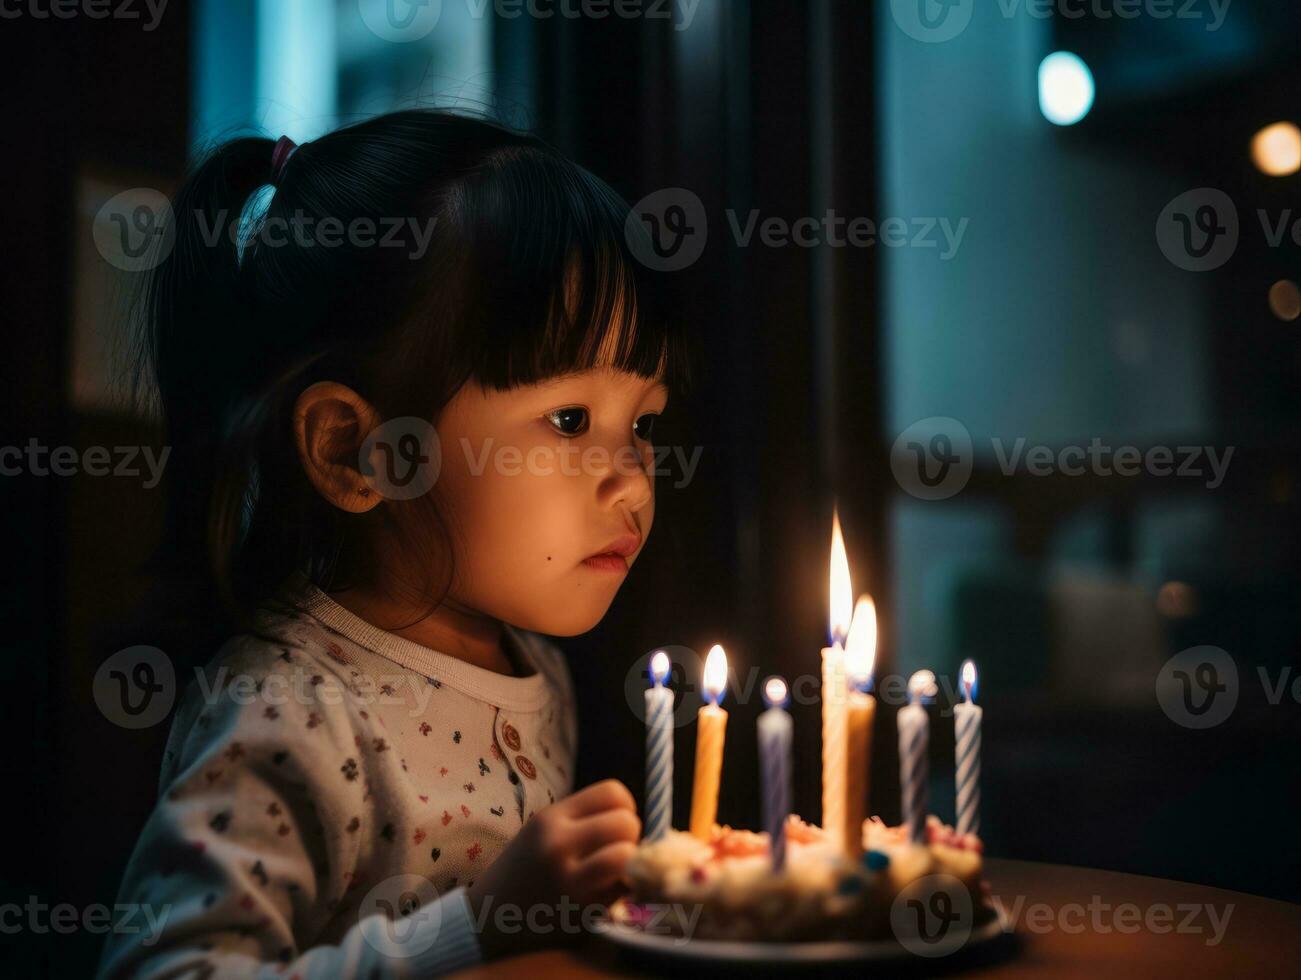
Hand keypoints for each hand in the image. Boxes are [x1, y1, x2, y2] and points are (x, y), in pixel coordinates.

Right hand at [466, 779, 639, 957]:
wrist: (487, 919)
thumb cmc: (524, 870)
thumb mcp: (542, 831)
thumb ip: (582, 820)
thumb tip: (632, 818)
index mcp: (551, 818)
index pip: (613, 792)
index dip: (624, 807)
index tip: (613, 822)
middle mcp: (558, 845)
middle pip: (626, 822)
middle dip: (630, 835)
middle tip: (616, 848)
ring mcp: (570, 880)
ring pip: (628, 855)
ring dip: (631, 862)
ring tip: (616, 869)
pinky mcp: (580, 913)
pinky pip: (622, 891)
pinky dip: (623, 889)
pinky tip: (607, 891)